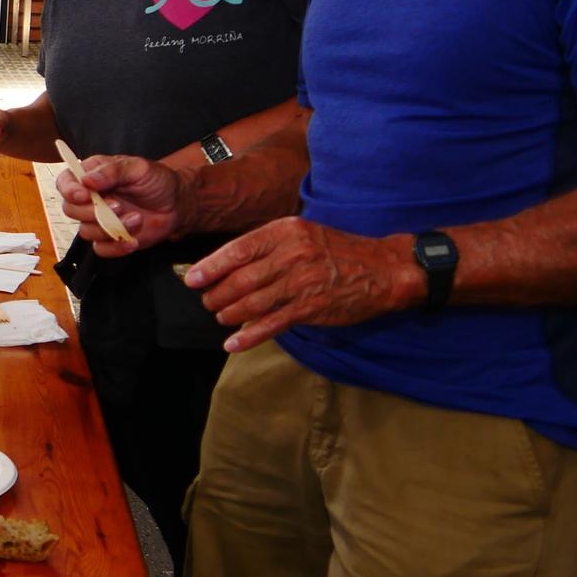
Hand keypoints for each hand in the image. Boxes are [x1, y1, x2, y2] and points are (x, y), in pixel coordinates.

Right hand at [56, 153, 182, 254]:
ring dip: (110, 228)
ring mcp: (98, 220)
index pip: (65, 182)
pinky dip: (116, 247)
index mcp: (92, 176)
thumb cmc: (156, 181)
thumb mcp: (137, 168)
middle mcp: (90, 198)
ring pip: (86, 231)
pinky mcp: (109, 239)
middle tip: (117, 206)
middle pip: (70, 209)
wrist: (176, 204)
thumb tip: (87, 179)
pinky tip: (132, 240)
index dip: (69, 190)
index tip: (84, 194)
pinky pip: (100, 249)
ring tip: (136, 219)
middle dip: (91, 212)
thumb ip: (112, 171)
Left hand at [187, 218, 422, 352]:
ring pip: (251, 303)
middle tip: (208, 301)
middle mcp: (291, 255)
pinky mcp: (310, 308)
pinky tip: (233, 344)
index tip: (192, 279)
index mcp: (284, 232)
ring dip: (230, 314)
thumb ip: (268, 246)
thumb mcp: (302, 233)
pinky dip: (248, 336)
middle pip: (240, 280)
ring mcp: (301, 283)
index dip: (211, 267)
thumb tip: (230, 264)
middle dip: (217, 294)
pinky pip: (271, 324)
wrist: (384, 268)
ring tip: (221, 317)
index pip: (237, 250)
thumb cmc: (338, 250)